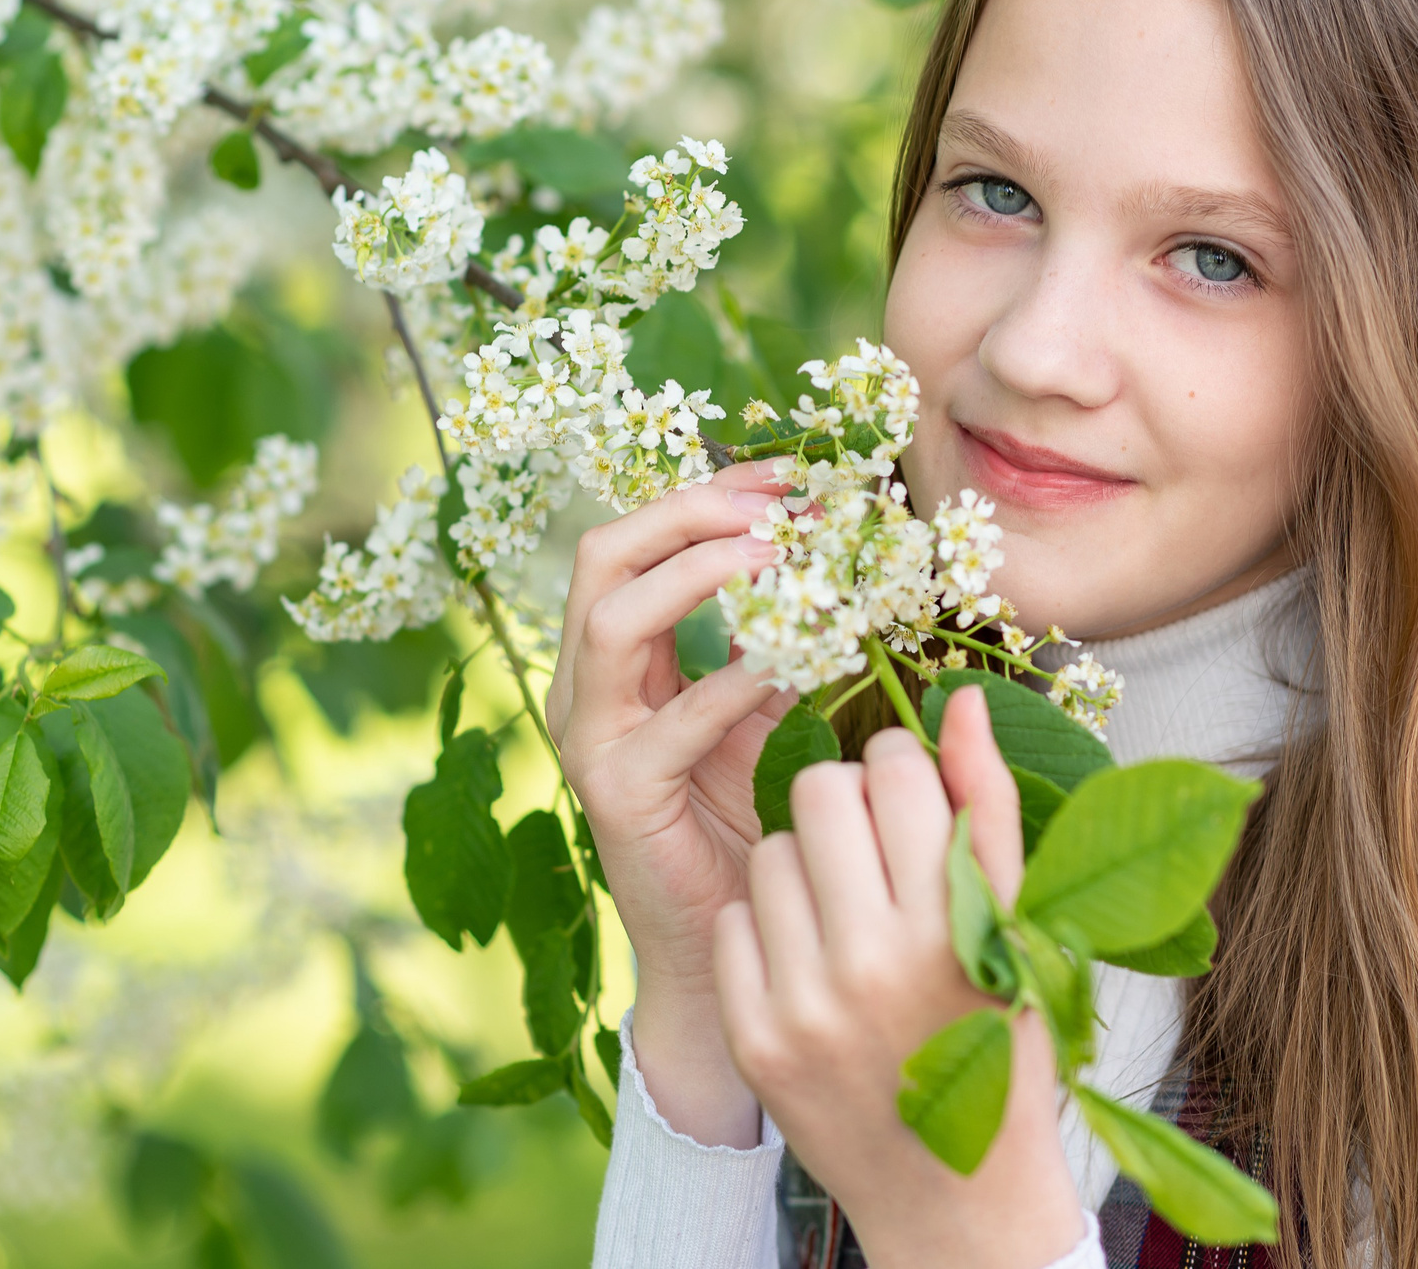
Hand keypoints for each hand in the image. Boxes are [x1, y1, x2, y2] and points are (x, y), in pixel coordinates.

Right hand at [549, 459, 789, 1144]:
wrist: (733, 946)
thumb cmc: (752, 821)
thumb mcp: (768, 709)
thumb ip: (778, 636)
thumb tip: (832, 551)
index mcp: (616, 656)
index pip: (642, 538)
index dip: (713, 492)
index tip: (793, 471)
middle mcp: (585, 685)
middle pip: (606, 554)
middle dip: (692, 512)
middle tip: (779, 504)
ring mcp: (590, 738)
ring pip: (611, 617)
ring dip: (697, 571)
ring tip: (777, 555)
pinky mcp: (616, 795)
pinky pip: (667, 720)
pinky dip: (729, 678)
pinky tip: (790, 658)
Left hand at [716, 689, 1086, 1268]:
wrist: (956, 1196)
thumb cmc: (999, 1038)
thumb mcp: (1018, 923)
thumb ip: (986, 803)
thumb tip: (962, 692)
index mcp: (954, 924)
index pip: (896, 768)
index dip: (903, 769)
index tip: (915, 802)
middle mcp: (874, 961)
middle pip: (819, 790)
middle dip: (845, 800)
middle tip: (871, 846)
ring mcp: (805, 1005)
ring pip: (770, 849)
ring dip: (805, 863)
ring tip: (844, 912)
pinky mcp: (756, 1039)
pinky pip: (735, 920)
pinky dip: (768, 928)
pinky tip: (810, 962)